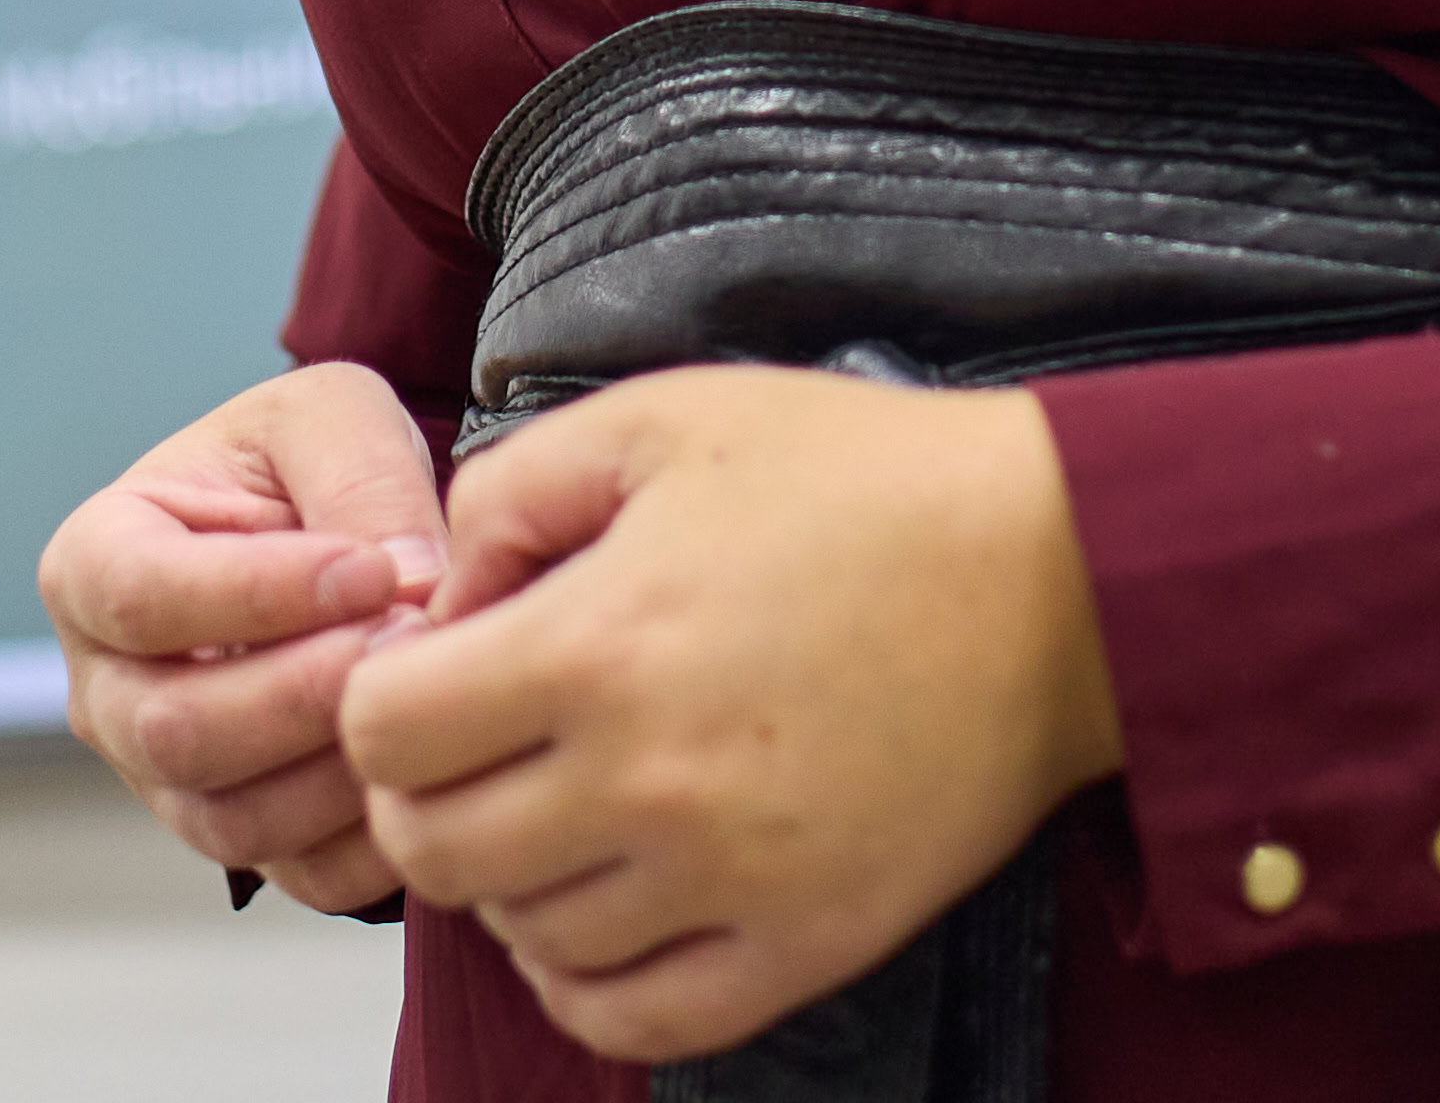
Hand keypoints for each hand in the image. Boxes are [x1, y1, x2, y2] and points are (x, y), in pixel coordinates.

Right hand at [41, 362, 450, 912]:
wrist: (331, 539)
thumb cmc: (301, 469)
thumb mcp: (327, 418)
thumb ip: (358, 478)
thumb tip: (405, 580)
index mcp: (93, 562)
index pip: (138, 595)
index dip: (255, 593)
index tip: (369, 571)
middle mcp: (109, 687)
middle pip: (174, 730)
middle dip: (305, 692)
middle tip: (411, 637)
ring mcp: (164, 779)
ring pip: (232, 818)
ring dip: (341, 768)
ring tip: (425, 692)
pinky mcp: (243, 837)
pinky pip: (299, 873)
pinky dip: (373, 838)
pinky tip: (432, 766)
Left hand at [336, 368, 1124, 1065]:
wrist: (1057, 574)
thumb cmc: (864, 481)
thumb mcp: (663, 420)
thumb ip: (513, 492)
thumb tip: (441, 601)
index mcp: (597, 645)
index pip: (381, 733)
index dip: (385, 692)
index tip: (443, 664)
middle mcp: (647, 782)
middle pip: (435, 850)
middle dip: (427, 790)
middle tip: (486, 741)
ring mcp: (728, 880)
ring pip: (524, 937)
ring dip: (513, 878)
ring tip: (564, 806)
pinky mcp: (804, 945)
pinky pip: (633, 1020)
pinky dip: (588, 980)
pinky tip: (609, 902)